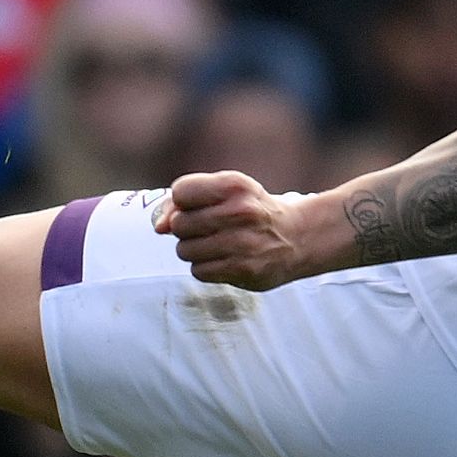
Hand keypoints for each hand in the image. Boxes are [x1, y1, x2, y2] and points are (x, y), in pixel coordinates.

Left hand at [161, 171, 329, 289]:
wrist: (297, 238)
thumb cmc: (252, 211)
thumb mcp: (226, 191)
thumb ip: (186, 201)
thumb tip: (158, 226)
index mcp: (234, 185)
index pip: (180, 192)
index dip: (181, 202)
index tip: (197, 206)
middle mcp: (240, 212)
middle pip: (179, 224)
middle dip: (187, 228)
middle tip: (211, 228)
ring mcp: (242, 243)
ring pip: (185, 250)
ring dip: (195, 250)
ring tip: (218, 244)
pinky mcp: (243, 270)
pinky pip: (198, 271)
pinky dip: (206, 267)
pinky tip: (224, 259)